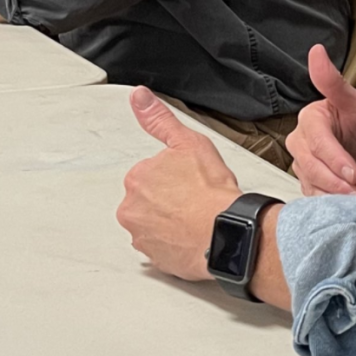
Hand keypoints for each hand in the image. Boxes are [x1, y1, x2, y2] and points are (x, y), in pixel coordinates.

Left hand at [117, 87, 241, 280]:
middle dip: (169, 198)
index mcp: (137, 178)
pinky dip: (175, 242)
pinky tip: (193, 235)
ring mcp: (141, 236)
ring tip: (196, 217)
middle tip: (195, 198)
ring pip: (155, 223)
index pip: (153, 173)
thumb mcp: (189, 143)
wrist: (225, 231)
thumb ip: (160, 120)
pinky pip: (162, 246)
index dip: (176, 175)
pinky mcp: (153, 258)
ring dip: (171, 221)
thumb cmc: (211, 191)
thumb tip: (138, 96)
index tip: (192, 179)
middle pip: (150, 199)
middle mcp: (131, 209)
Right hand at [288, 45, 355, 203]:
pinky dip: (332, 202)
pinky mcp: (312, 184)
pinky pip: (314, 197)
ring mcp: (306, 164)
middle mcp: (303, 140)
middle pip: (308, 163)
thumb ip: (335, 82)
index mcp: (312, 117)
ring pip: (310, 183)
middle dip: (335, 179)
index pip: (314, 138)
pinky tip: (350, 200)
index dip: (332, 156)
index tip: (352, 171)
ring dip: (335, 193)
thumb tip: (317, 52)